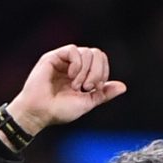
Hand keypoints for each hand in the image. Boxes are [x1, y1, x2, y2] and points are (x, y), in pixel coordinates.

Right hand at [9, 45, 126, 131]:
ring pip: (87, 52)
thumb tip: (123, 87)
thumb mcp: (87, 102)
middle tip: (87, 87)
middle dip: (97, 72)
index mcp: (83, 74)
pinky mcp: (53, 57)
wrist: (40, 113)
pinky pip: (73, 50)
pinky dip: (76, 64)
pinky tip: (71, 76)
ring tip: (76, 86)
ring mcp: (64, 60)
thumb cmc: (60, 110)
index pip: (101, 60)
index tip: (95, 89)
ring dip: (86, 71)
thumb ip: (103, 93)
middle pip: (97, 53)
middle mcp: (74, 65)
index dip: (103, 73)